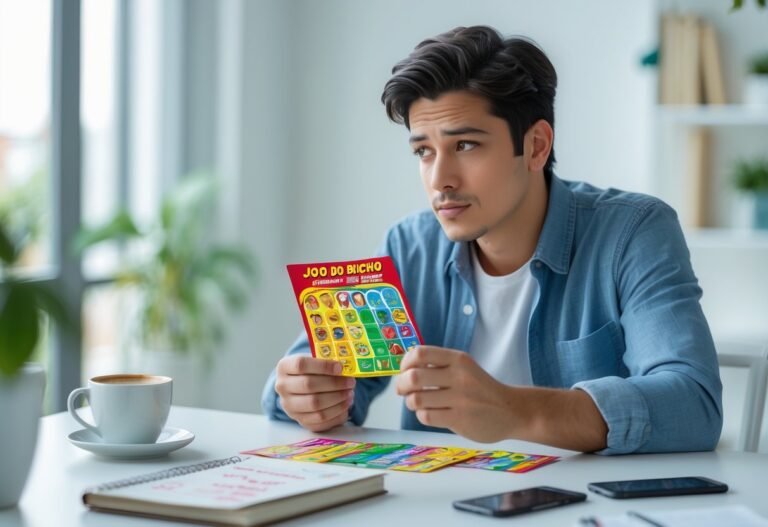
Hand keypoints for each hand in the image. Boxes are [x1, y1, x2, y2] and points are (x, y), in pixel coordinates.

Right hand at [274, 355, 355, 432]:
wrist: (300, 387)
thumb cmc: (311, 370)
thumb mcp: (314, 359)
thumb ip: (327, 360)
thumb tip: (347, 365)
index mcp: (284, 367)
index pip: (301, 365)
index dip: (323, 366)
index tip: (340, 367)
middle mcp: (282, 387)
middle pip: (308, 385)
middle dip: (334, 384)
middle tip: (350, 382)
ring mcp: (289, 406)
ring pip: (314, 405)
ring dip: (337, 399)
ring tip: (350, 393)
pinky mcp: (300, 420)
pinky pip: (320, 420)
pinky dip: (336, 412)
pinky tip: (346, 404)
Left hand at [395, 346, 515, 441]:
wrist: (511, 410)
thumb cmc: (481, 388)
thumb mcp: (464, 368)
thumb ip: (439, 366)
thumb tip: (403, 370)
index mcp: (458, 359)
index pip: (420, 353)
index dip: (404, 363)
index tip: (404, 371)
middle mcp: (459, 376)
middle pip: (413, 377)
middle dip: (401, 385)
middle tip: (402, 390)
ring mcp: (460, 399)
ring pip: (416, 399)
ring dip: (411, 403)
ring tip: (418, 403)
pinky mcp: (460, 419)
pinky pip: (426, 417)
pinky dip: (422, 415)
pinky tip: (431, 414)